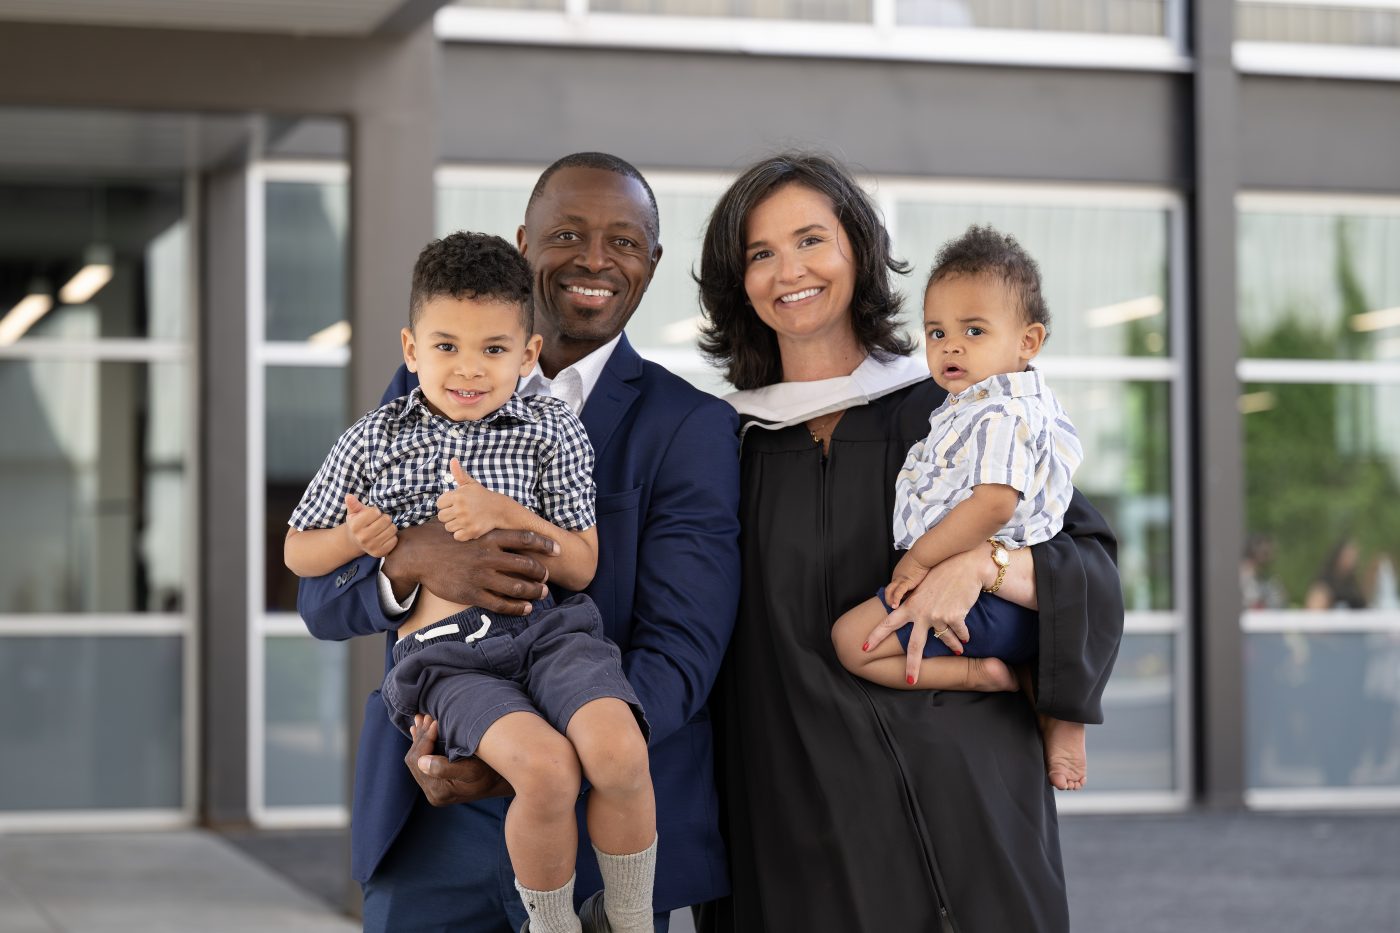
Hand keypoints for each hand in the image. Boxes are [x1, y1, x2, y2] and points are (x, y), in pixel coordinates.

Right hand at [345, 493, 397, 556]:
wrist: (356, 542)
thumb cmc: (358, 523)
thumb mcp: (354, 513)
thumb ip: (354, 504)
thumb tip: (349, 496)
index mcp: (354, 526)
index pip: (376, 512)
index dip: (376, 511)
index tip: (372, 515)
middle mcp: (362, 538)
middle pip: (386, 520)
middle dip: (384, 518)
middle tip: (379, 521)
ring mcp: (371, 547)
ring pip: (392, 529)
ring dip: (390, 527)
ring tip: (382, 528)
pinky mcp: (379, 553)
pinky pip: (394, 540)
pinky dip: (392, 537)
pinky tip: (384, 536)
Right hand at [383, 520, 554, 614]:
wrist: (416, 554)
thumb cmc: (440, 535)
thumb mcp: (463, 520)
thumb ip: (481, 518)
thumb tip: (492, 506)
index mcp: (488, 536)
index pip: (524, 538)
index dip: (544, 544)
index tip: (557, 549)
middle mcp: (488, 556)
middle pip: (526, 564)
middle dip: (541, 572)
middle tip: (547, 576)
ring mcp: (480, 576)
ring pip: (516, 587)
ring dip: (533, 591)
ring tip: (541, 593)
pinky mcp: (471, 593)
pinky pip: (500, 604)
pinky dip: (516, 607)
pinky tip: (525, 608)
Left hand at [406, 714, 512, 804]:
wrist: (502, 780)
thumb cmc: (490, 771)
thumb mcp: (473, 770)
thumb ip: (445, 768)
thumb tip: (420, 761)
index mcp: (438, 790)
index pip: (418, 761)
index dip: (424, 739)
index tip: (435, 721)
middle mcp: (432, 792)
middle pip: (414, 759)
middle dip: (420, 736)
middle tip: (427, 716)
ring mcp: (433, 788)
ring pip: (416, 758)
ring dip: (419, 738)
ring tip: (421, 718)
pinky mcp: (436, 782)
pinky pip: (421, 761)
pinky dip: (420, 743)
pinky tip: (418, 729)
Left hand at [437, 459, 513, 541]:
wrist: (500, 509)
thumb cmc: (482, 496)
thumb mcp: (471, 484)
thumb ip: (459, 473)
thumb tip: (452, 460)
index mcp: (458, 496)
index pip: (439, 504)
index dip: (446, 505)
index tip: (455, 505)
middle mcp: (460, 508)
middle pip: (441, 517)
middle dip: (449, 516)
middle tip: (460, 513)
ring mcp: (466, 521)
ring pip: (448, 528)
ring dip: (455, 525)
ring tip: (465, 520)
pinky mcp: (471, 531)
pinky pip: (456, 536)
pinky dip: (461, 534)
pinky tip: (468, 527)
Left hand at [863, 547, 983, 684]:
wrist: (964, 565)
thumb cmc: (943, 573)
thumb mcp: (922, 587)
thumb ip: (916, 602)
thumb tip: (911, 613)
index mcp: (910, 606)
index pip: (888, 623)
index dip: (876, 636)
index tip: (864, 648)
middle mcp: (921, 613)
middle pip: (914, 646)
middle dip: (912, 666)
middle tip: (909, 680)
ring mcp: (937, 616)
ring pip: (944, 641)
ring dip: (953, 646)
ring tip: (958, 651)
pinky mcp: (955, 617)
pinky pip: (960, 634)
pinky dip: (964, 636)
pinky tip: (966, 637)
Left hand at [885, 551, 929, 607]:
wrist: (922, 554)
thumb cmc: (923, 558)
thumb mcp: (917, 566)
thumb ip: (916, 572)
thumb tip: (920, 577)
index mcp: (899, 572)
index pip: (896, 585)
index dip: (898, 593)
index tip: (904, 599)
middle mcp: (897, 576)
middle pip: (890, 588)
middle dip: (890, 598)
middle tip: (894, 605)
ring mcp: (900, 579)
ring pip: (889, 591)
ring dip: (890, 600)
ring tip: (893, 607)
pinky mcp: (905, 582)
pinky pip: (898, 592)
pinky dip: (896, 599)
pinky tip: (896, 606)